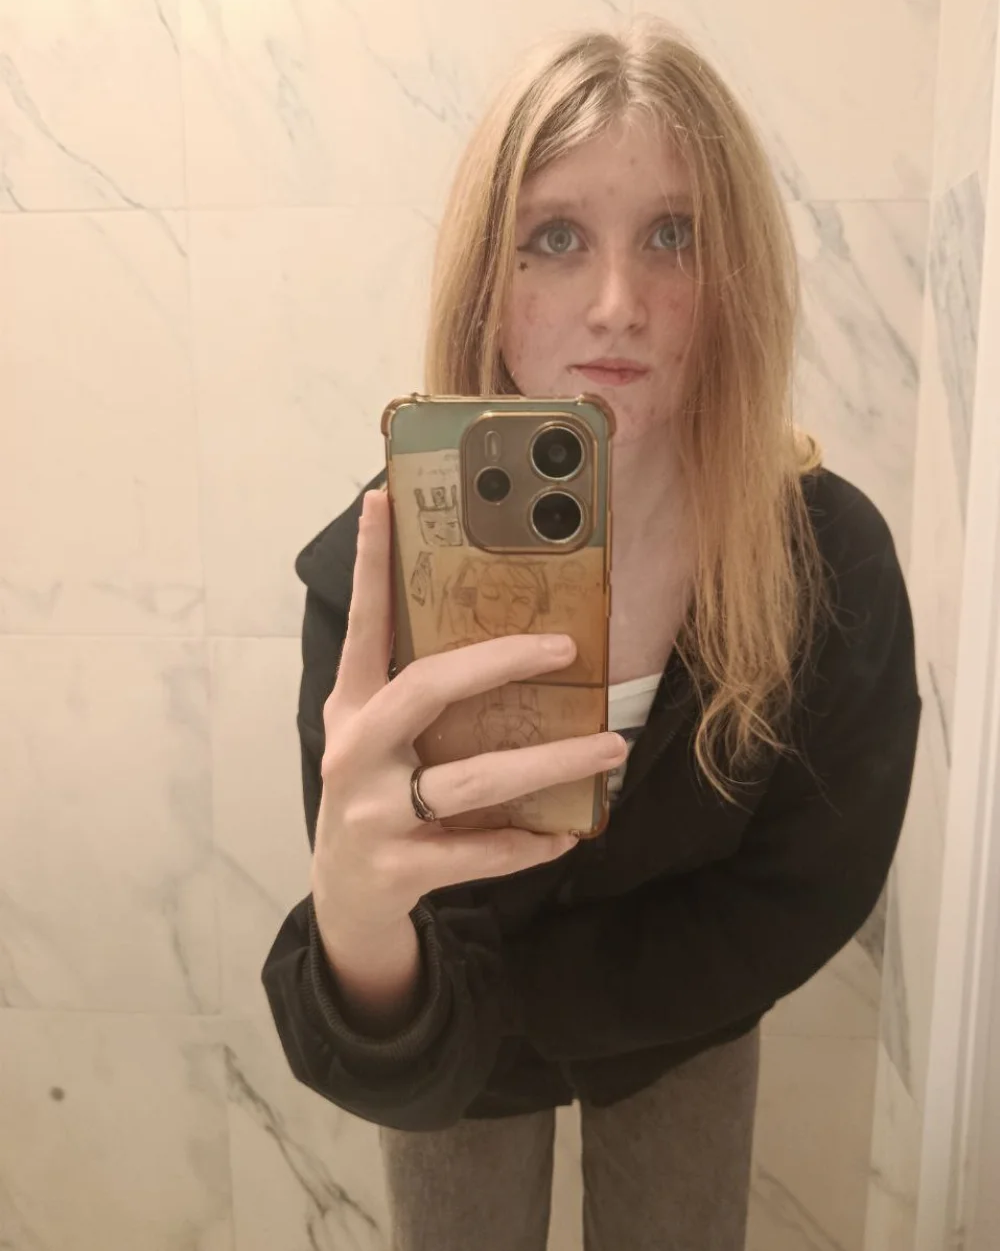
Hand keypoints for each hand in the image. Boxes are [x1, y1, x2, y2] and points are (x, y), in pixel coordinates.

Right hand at [310, 488, 626, 940]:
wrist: (344, 897)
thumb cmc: (375, 796)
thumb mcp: (375, 737)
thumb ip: (412, 692)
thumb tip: (496, 633)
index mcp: (351, 708)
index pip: (363, 627)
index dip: (369, 565)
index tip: (381, 500)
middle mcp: (355, 751)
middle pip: (427, 690)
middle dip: (500, 661)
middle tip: (568, 645)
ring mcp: (373, 812)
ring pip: (472, 780)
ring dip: (549, 764)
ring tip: (610, 747)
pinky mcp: (398, 868)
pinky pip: (480, 852)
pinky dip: (528, 844)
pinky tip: (568, 834)